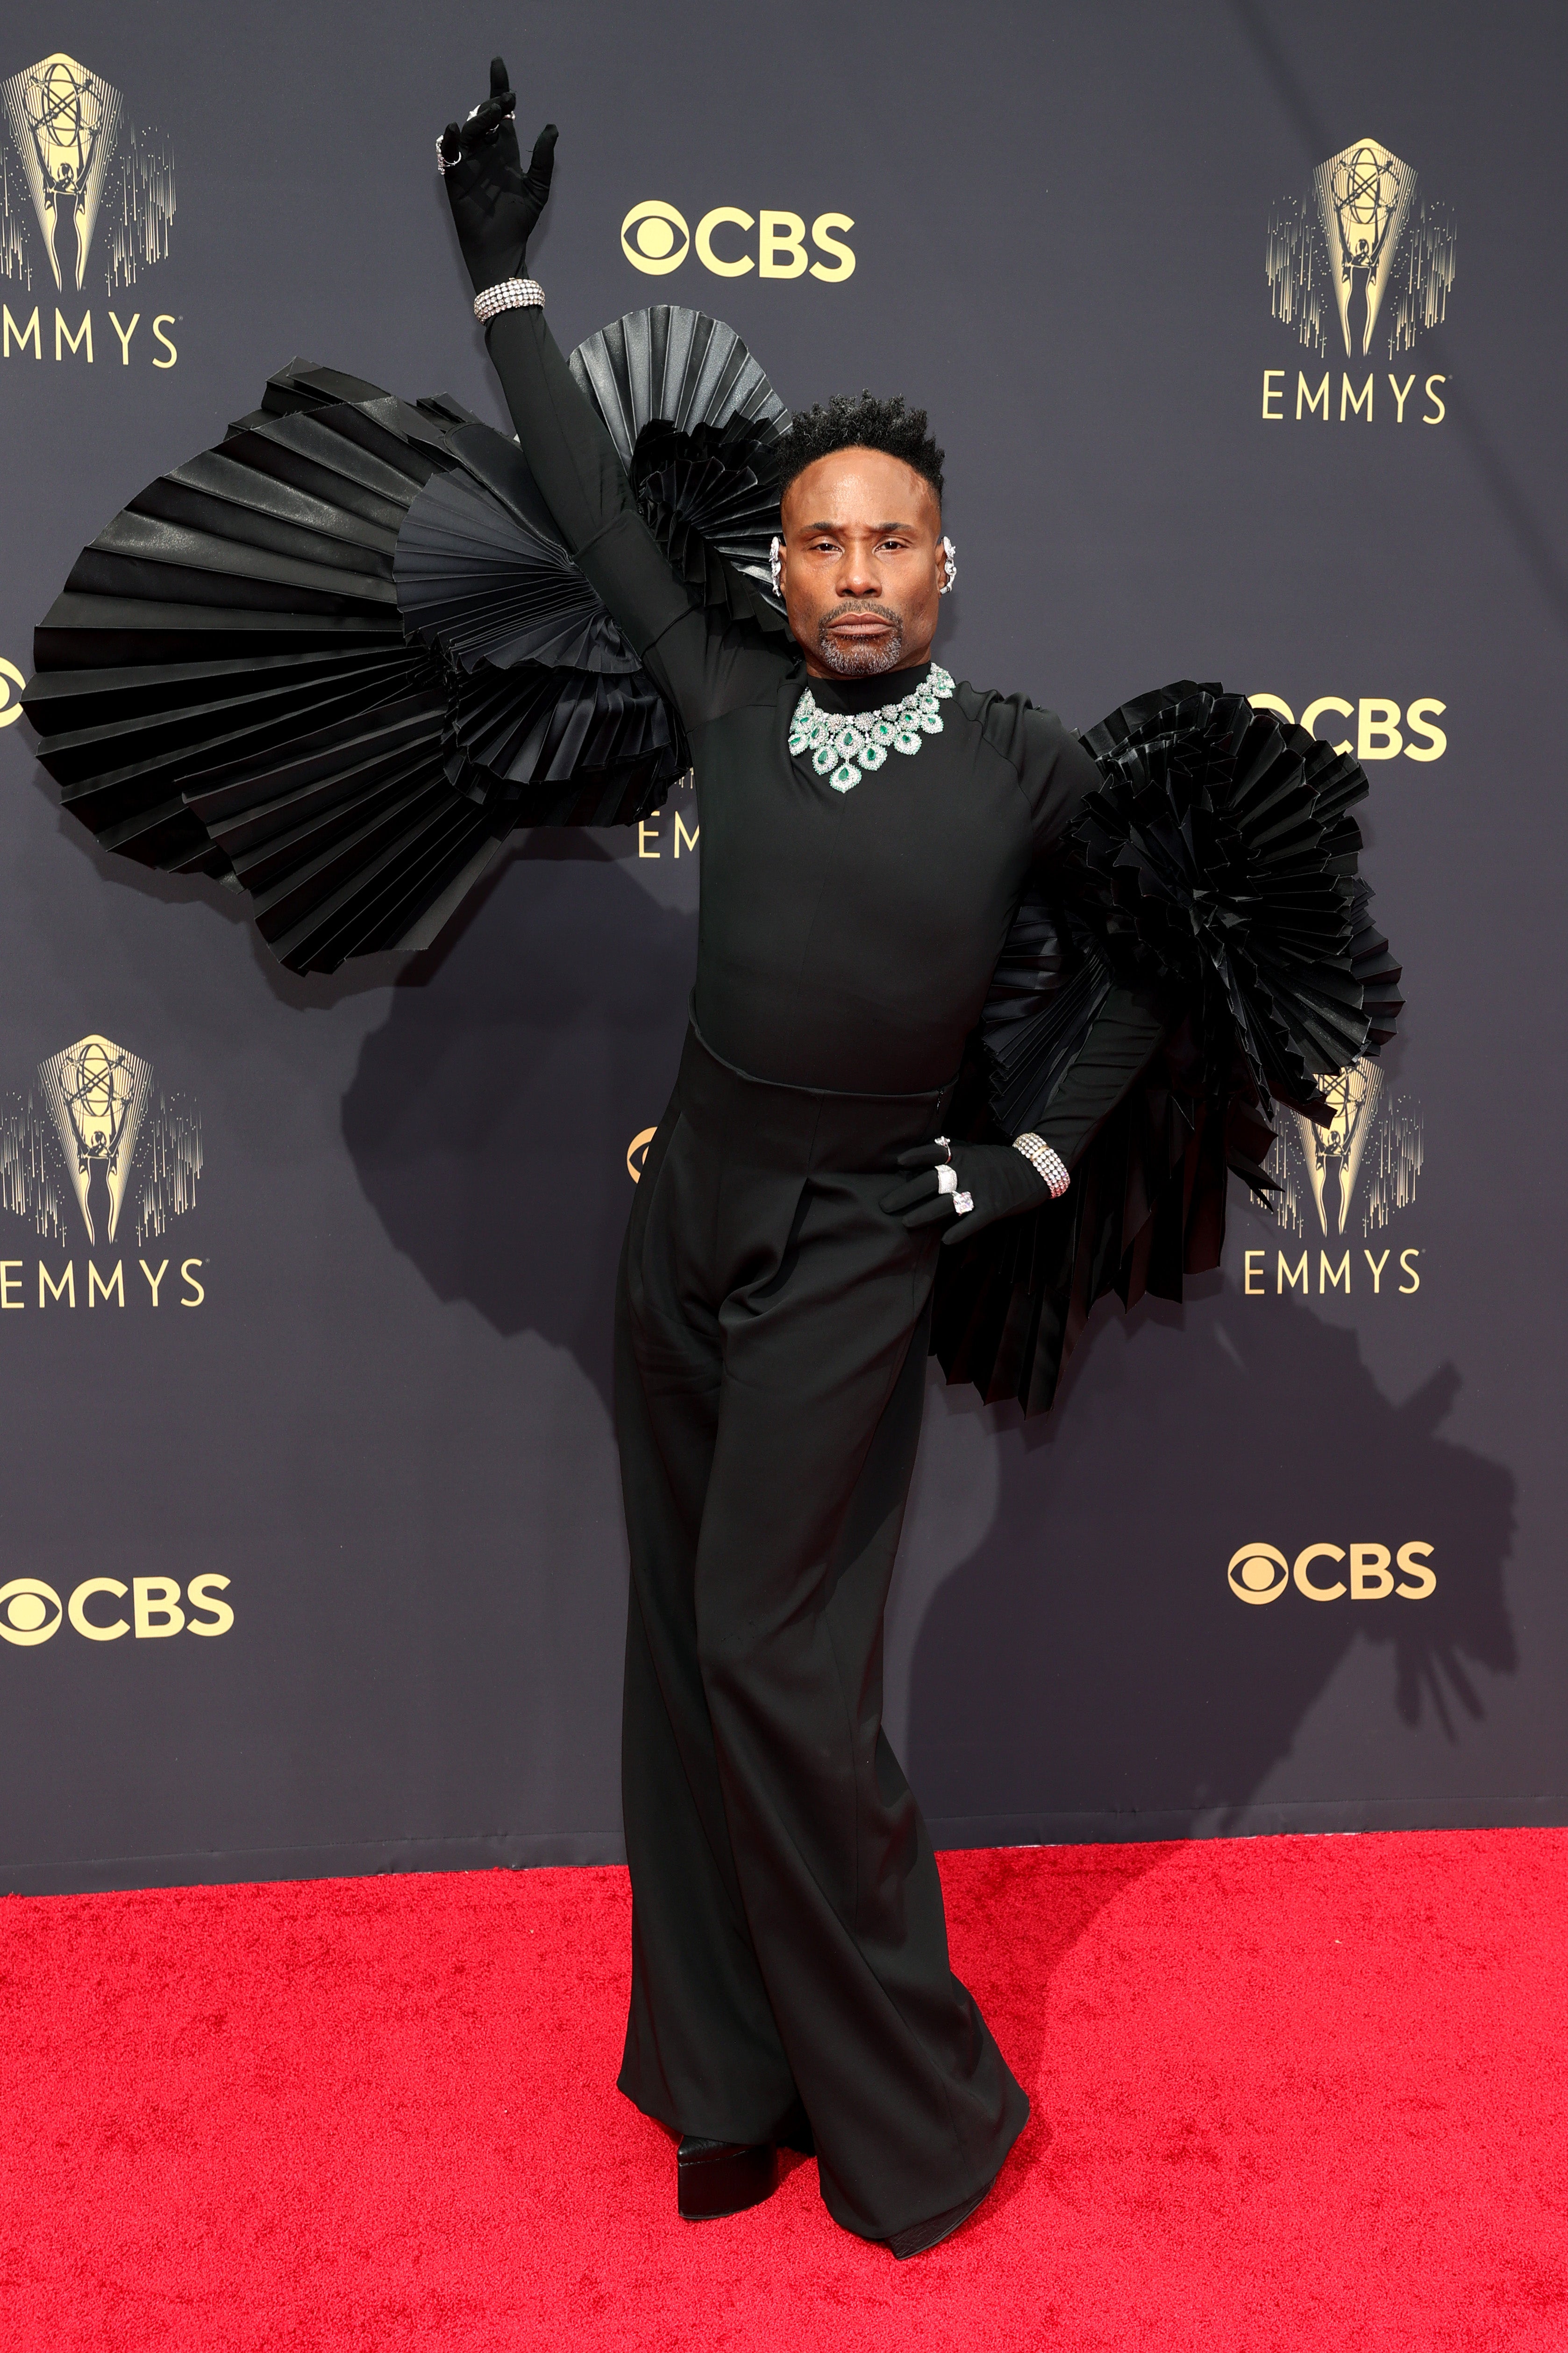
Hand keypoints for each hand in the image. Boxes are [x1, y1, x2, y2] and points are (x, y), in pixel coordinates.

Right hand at [439, 56, 557, 294]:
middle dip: (494, 103)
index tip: (499, 65)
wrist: (502, 248)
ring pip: (471, 130)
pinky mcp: (454, 176)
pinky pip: (449, 152)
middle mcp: (486, 152)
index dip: (500, 90)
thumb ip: (543, 158)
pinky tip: (455, 129)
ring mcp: (469, 162)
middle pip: (485, 117)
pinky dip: (450, 140)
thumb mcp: (538, 187)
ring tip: (493, 113)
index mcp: (505, 151)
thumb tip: (552, 128)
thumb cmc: (520, 221)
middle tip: (506, 99)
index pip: (502, 114)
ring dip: (480, 119)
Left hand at [880, 1139, 1055, 1246]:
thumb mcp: (974, 1151)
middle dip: (907, 1194)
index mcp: (963, 1155)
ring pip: (948, 1203)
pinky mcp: (994, 1208)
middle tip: (886, 1205)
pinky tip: (945, 1240)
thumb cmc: (996, 1162)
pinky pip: (973, 1221)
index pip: (936, 1153)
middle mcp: (969, 1171)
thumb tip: (916, 1158)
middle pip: (933, 1181)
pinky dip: (959, 1231)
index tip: (899, 1163)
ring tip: (906, 1223)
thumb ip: (949, 1153)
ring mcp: (981, 1190)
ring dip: (925, 1214)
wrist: (1034, 1169)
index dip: (917, 1157)